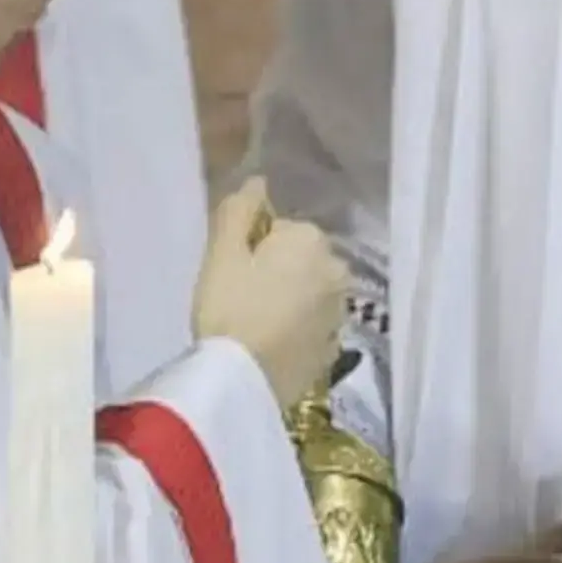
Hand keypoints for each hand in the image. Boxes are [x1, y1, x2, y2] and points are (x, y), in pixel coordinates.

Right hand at [192, 177, 348, 406]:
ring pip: (311, 292)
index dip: (252, 247)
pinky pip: (315, 327)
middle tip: (241, 298)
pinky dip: (299, 330)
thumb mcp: (221, 253)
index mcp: (311, 240)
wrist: (242, 382)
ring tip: (255, 324)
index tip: (234, 272)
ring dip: (291, 299)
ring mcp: (340, 312)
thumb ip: (239, 210)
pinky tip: (273, 346)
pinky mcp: (335, 349)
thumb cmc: (227, 309)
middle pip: (300, 259)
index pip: (279, 230)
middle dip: (277, 271)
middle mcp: (337, 270)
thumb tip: (259, 181)